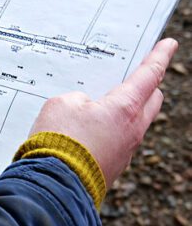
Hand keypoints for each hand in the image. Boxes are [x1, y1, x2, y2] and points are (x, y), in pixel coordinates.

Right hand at [29, 38, 178, 186]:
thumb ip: (77, 98)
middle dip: (147, 86)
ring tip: (100, 106)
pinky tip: (88, 131)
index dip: (159, 55)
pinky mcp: (114, 165)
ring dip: (125, 111)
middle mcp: (133, 129)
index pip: (150, 74)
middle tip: (134, 77)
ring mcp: (126, 150)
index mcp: (125, 107)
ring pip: (136, 122)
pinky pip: (120, 140)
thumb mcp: (61, 104)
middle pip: (152, 100)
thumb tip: (84, 107)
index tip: (169, 44)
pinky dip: (111, 131)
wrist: (55, 182)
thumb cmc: (59, 139)